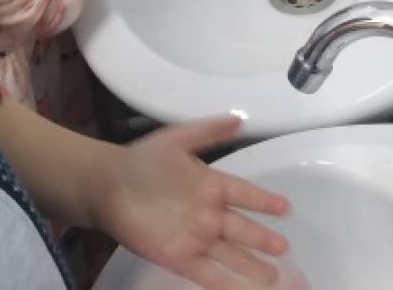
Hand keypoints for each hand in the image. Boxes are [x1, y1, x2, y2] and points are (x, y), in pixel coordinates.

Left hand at [93, 116, 290, 288]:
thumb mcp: (177, 140)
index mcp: (211, 185)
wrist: (108, 186)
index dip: (263, 201)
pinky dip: (224, 282)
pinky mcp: (178, 257)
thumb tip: (240, 120)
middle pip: (242, 229)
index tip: (284, 208)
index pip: (244, 194)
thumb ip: (209, 131)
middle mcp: (208, 214)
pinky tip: (240, 289)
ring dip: (251, 265)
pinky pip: (206, 272)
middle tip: (284, 247)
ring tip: (273, 276)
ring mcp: (194, 238)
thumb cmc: (142, 161)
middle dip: (263, 239)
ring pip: (230, 254)